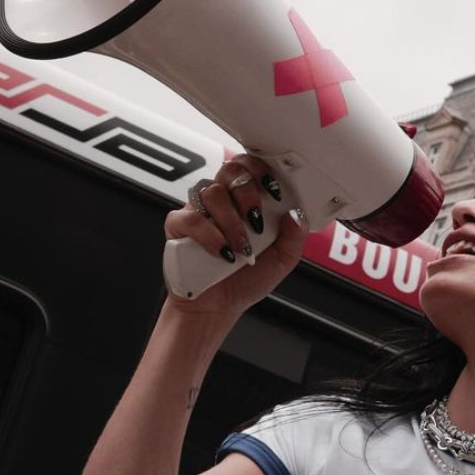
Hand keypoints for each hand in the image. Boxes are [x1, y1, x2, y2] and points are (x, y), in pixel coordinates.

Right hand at [163, 154, 308, 316]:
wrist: (219, 306)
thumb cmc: (246, 279)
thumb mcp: (281, 260)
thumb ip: (294, 238)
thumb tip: (296, 214)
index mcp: (246, 201)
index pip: (250, 167)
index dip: (261, 170)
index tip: (273, 190)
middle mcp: (223, 202)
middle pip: (230, 170)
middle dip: (248, 193)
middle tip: (256, 221)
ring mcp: (199, 211)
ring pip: (212, 192)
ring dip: (232, 220)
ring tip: (241, 247)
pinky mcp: (179, 227)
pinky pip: (190, 218)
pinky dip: (209, 235)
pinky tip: (221, 252)